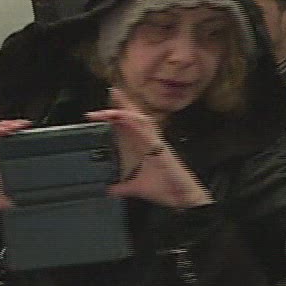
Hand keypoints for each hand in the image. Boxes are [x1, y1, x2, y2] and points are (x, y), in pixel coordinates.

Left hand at [87, 90, 211, 208]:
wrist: (181, 196)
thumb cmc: (165, 188)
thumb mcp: (136, 188)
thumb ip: (122, 187)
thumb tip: (110, 189)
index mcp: (145, 147)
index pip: (129, 127)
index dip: (118, 115)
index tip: (104, 108)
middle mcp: (150, 141)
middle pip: (136, 117)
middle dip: (124, 104)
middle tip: (111, 90)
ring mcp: (156, 142)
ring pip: (141, 119)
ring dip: (127, 109)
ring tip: (115, 98)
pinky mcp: (160, 147)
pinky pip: (146, 131)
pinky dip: (134, 122)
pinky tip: (124, 116)